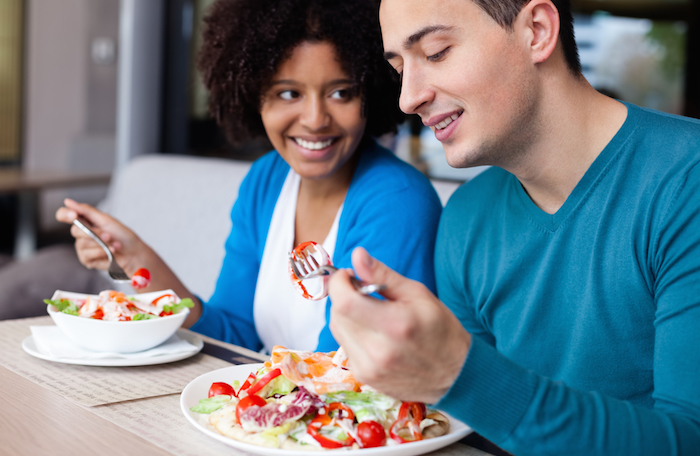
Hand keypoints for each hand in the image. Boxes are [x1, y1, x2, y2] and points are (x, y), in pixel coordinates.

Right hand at [55, 198, 144, 275]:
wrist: (133, 253)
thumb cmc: (122, 235)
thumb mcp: (106, 220)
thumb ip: (86, 211)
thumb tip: (67, 202)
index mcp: (84, 221)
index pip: (63, 215)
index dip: (65, 214)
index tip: (74, 215)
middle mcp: (80, 233)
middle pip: (75, 230)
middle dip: (94, 233)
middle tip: (109, 235)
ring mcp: (82, 247)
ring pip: (82, 244)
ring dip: (101, 244)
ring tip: (114, 244)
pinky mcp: (86, 259)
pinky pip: (87, 255)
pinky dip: (101, 252)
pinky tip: (111, 251)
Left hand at [328, 247, 470, 403]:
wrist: (455, 374)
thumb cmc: (441, 330)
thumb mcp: (417, 294)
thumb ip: (383, 275)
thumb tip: (358, 255)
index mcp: (395, 326)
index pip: (345, 302)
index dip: (339, 283)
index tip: (348, 275)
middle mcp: (378, 351)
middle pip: (338, 315)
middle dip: (343, 296)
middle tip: (361, 290)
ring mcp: (370, 369)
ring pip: (337, 330)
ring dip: (346, 314)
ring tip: (369, 311)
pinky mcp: (365, 378)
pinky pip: (345, 346)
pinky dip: (352, 332)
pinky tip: (372, 331)